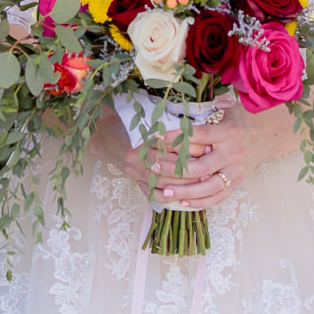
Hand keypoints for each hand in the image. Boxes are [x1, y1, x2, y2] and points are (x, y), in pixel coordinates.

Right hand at [89, 107, 213, 188]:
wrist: (103, 135)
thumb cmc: (126, 122)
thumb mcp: (144, 116)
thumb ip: (166, 122)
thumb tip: (196, 125)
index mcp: (140, 139)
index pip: (170, 147)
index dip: (190, 148)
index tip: (207, 146)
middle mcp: (136, 158)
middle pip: (169, 168)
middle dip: (192, 169)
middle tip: (210, 167)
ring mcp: (134, 173)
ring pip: (164, 184)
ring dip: (184, 185)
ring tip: (203, 181)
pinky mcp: (135, 182)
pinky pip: (153, 195)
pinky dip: (169, 197)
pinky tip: (183, 194)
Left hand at [149, 107, 297, 209]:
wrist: (265, 135)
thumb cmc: (237, 120)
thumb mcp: (225, 109)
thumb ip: (204, 111)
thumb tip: (172, 106)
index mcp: (228, 131)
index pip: (198, 135)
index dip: (175, 137)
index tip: (154, 138)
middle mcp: (233, 152)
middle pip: (201, 167)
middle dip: (175, 169)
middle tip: (154, 168)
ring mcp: (237, 170)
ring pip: (209, 187)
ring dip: (185, 191)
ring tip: (165, 191)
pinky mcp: (238, 182)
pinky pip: (218, 197)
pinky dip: (200, 202)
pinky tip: (182, 202)